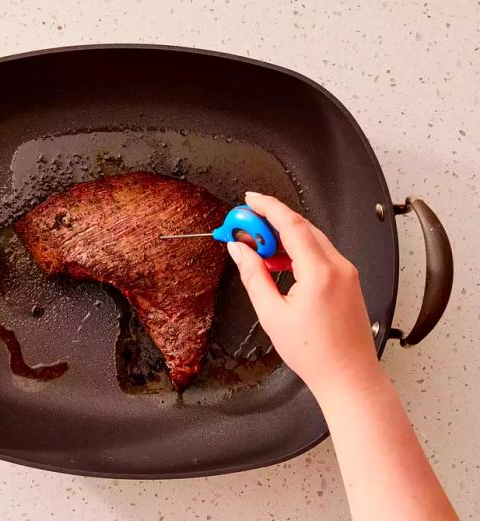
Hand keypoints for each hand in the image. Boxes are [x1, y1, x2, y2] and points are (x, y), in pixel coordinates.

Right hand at [227, 193, 382, 397]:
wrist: (349, 376)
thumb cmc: (316, 354)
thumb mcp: (272, 314)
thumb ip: (253, 276)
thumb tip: (239, 251)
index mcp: (320, 272)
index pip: (292, 224)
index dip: (267, 207)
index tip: (249, 200)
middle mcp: (338, 266)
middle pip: (301, 228)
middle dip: (271, 221)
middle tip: (245, 226)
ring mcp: (346, 272)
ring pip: (311, 240)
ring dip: (283, 238)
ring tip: (257, 248)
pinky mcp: (347, 280)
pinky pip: (320, 254)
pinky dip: (297, 252)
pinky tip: (279, 262)